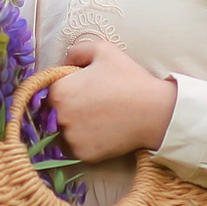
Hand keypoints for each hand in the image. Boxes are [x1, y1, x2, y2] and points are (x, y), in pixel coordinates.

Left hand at [48, 38, 177, 163]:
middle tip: (96, 104)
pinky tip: (106, 131)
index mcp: (59, 91)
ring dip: (78, 126)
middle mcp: (59, 117)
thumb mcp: (103, 50)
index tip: (86, 89)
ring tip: (102, 118)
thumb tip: (65, 60)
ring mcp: (71, 138)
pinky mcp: (84, 155)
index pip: (51, 91)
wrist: (154, 110)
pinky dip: (89, 141)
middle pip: (55, 113)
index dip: (68, 88)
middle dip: (71, 108)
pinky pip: (79, 147)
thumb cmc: (128, 78)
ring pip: (66, 132)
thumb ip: (77, 50)